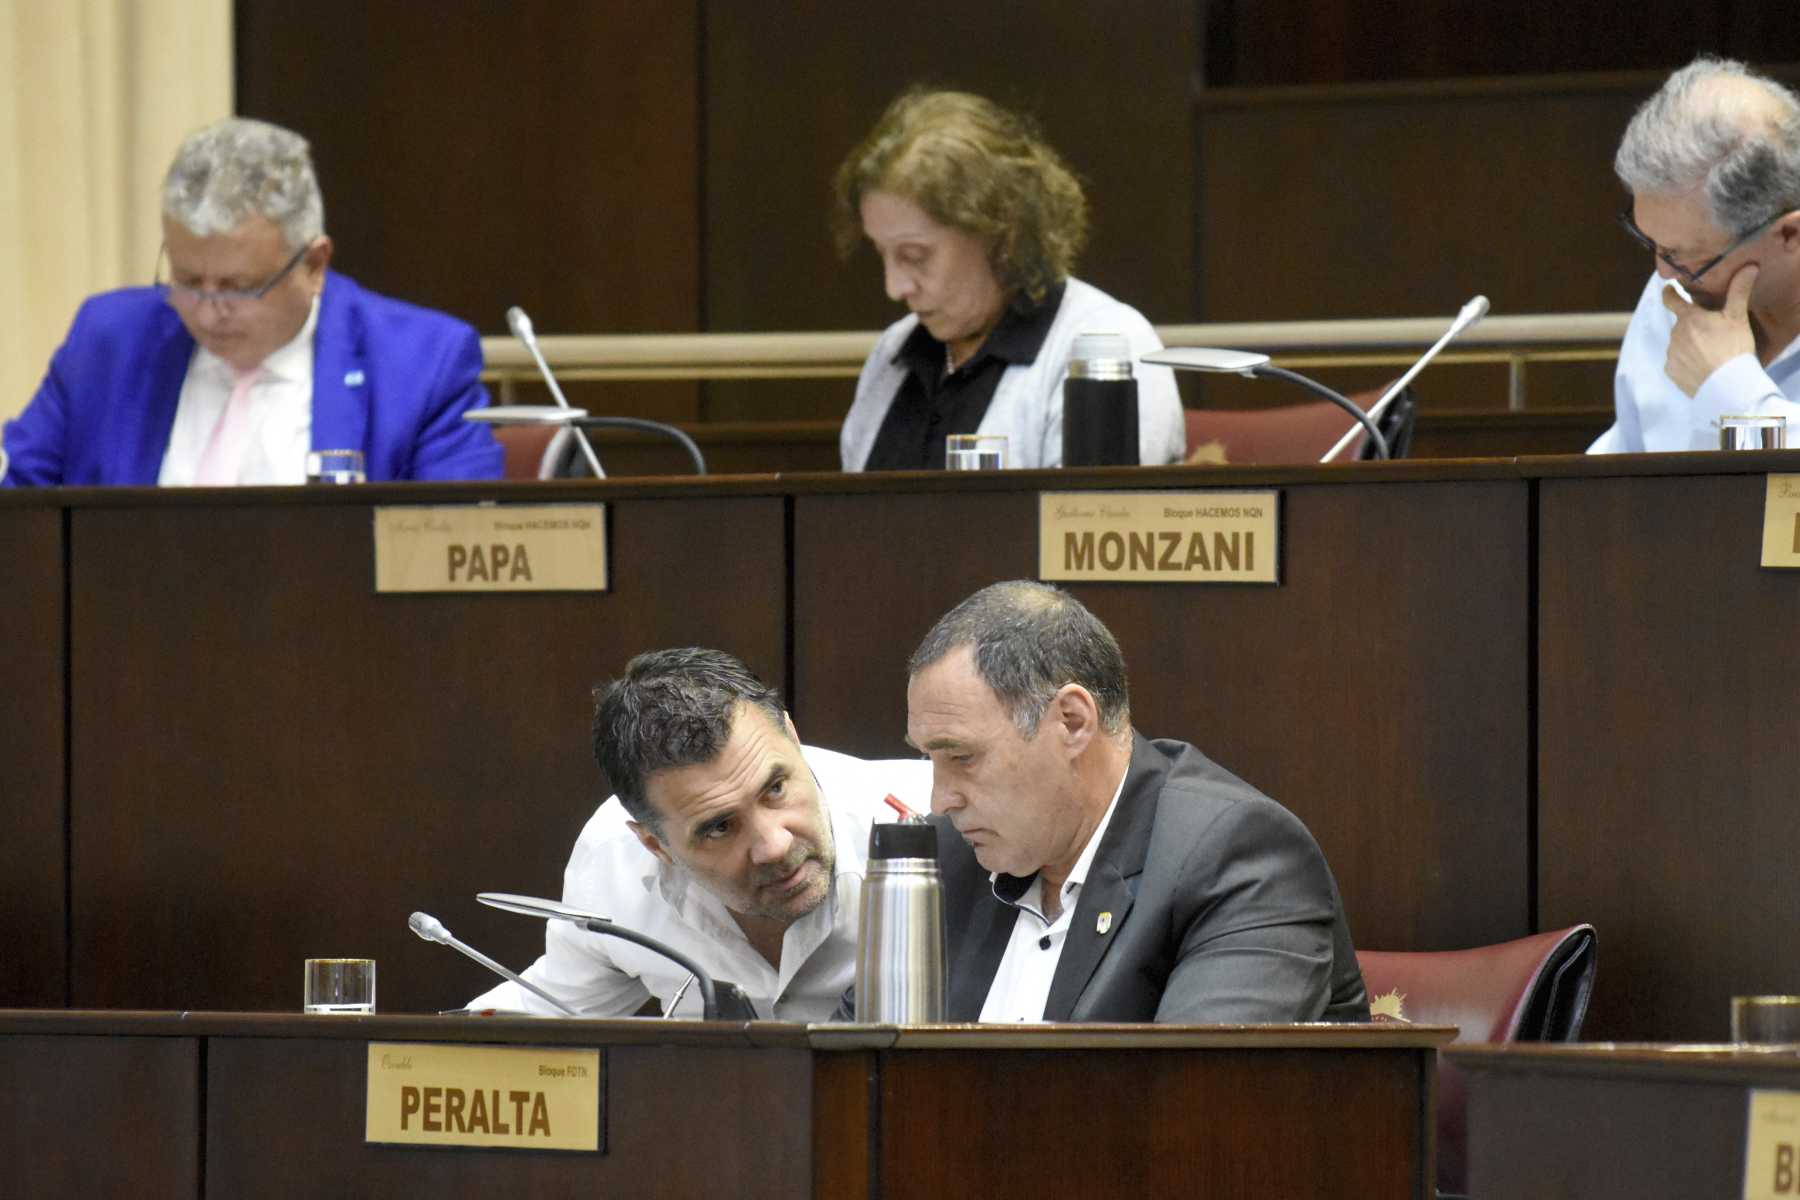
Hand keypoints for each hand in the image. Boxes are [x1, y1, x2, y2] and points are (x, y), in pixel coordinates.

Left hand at [1661, 263, 1757, 395]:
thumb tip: (1749, 267)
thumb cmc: (1733, 347)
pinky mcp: (1671, 371)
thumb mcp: (1737, 317)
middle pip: (1682, 325)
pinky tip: (1701, 367)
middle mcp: (1675, 334)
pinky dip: (1686, 362)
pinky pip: (1677, 362)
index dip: (1669, 293)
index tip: (1668, 289)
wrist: (1727, 384)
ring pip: (1679, 344)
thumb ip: (1739, 291)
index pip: (1671, 300)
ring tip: (1710, 353)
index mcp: (1689, 318)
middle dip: (1693, 326)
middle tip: (1712, 333)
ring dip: (1690, 345)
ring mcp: (1671, 354)